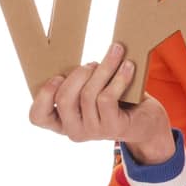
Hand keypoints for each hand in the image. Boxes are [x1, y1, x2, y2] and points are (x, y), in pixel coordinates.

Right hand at [29, 42, 173, 163]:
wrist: (147, 122)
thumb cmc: (116, 102)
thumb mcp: (92, 92)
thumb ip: (79, 83)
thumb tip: (81, 58)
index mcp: (61, 122)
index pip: (37, 116)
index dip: (43, 96)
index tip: (57, 76)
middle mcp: (74, 131)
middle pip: (64, 99)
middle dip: (78, 74)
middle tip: (93, 63)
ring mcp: (93, 132)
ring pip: (89, 95)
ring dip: (104, 69)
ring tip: (116, 54)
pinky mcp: (113, 128)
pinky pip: (108, 98)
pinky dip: (118, 78)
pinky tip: (128, 66)